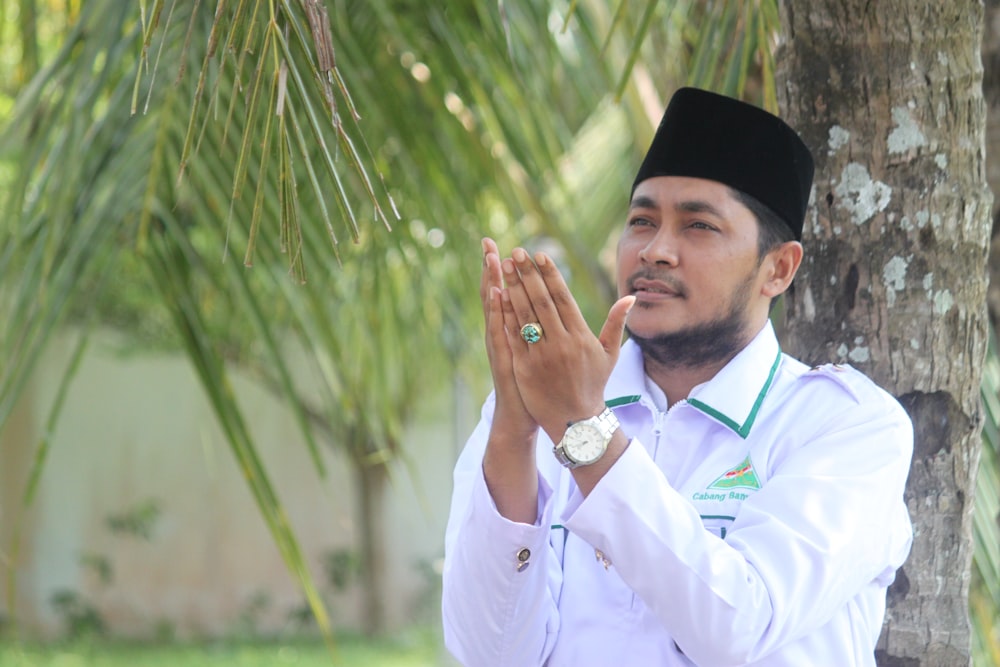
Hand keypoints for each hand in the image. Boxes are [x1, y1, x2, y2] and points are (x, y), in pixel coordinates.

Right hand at [480, 238, 537, 440]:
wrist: (523, 415)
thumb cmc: (536, 384)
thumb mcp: (537, 352)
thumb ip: (539, 328)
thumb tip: (546, 306)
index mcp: (513, 329)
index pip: (506, 292)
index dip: (501, 270)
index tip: (499, 245)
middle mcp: (501, 333)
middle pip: (494, 293)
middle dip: (491, 268)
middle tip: (488, 241)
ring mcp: (500, 344)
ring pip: (494, 308)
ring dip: (491, 282)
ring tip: (489, 258)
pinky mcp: (503, 356)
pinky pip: (499, 328)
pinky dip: (496, 310)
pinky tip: (495, 292)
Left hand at [500, 247, 634, 443]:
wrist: (576, 422)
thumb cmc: (593, 384)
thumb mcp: (609, 354)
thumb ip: (616, 322)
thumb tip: (630, 296)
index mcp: (580, 336)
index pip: (562, 298)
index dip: (550, 275)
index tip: (540, 255)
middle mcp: (561, 343)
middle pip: (540, 301)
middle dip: (527, 274)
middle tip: (516, 253)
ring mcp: (541, 355)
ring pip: (524, 315)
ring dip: (513, 288)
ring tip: (504, 267)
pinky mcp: (524, 368)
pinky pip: (513, 337)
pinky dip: (505, 315)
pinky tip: (498, 296)